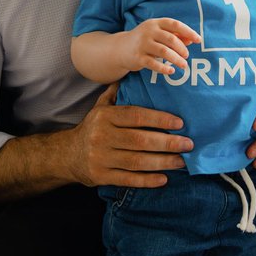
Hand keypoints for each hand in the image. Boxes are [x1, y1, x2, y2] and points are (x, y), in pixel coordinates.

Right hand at [70, 83, 190, 187]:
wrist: (67, 155)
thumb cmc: (93, 128)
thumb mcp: (101, 107)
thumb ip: (118, 93)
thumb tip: (137, 74)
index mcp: (104, 117)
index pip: (135, 116)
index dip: (159, 119)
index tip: (180, 123)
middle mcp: (101, 136)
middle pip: (140, 140)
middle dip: (167, 143)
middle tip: (188, 144)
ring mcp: (100, 158)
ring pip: (137, 161)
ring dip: (163, 162)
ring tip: (182, 161)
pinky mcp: (101, 176)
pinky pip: (128, 179)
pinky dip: (147, 180)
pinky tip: (164, 179)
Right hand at [121, 18, 199, 74]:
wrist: (120, 49)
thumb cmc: (145, 40)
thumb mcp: (158, 34)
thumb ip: (174, 36)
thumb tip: (191, 40)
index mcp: (155, 23)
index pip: (175, 24)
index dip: (188, 32)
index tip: (199, 40)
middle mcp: (148, 32)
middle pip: (171, 39)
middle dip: (182, 49)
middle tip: (187, 56)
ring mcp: (142, 44)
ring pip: (164, 51)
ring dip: (176, 59)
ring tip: (184, 65)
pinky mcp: (138, 57)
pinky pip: (154, 64)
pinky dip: (164, 68)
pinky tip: (171, 71)